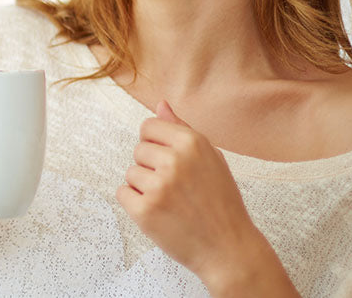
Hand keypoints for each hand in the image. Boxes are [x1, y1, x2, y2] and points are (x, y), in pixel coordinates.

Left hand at [117, 100, 293, 294]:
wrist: (228, 248)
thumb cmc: (221, 202)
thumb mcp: (211, 158)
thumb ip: (182, 129)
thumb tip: (160, 104)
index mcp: (191, 143)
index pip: (148, 127)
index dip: (155, 144)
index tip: (170, 161)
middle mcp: (174, 161)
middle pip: (138, 150)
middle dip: (151, 167)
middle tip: (176, 188)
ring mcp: (158, 186)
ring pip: (130, 173)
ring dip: (144, 187)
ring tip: (171, 202)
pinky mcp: (144, 211)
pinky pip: (123, 193)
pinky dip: (135, 204)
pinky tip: (160, 213)